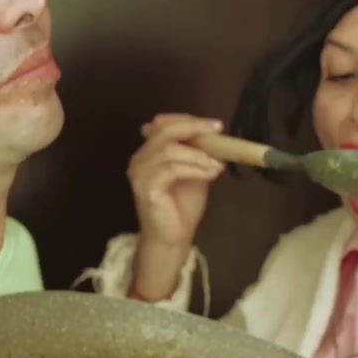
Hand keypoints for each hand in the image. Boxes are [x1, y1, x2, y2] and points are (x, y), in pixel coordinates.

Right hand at [127, 113, 225, 246]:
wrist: (173, 238)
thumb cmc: (182, 206)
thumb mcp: (194, 171)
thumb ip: (197, 152)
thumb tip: (215, 135)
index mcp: (149, 152)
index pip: (164, 124)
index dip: (188, 120)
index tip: (215, 124)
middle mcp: (140, 159)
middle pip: (164, 131)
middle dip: (193, 128)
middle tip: (217, 132)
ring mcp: (140, 173)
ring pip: (169, 150)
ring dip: (198, 154)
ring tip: (217, 164)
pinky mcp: (146, 188)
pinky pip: (172, 169)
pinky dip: (195, 168)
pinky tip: (210, 173)